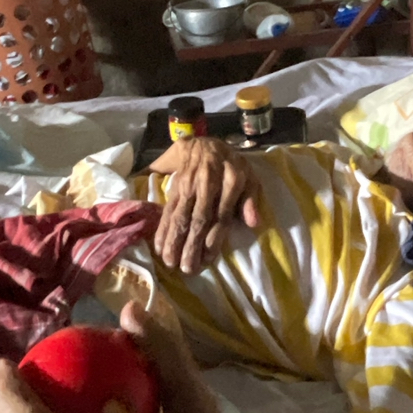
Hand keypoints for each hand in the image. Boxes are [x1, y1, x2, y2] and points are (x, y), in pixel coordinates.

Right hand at [153, 136, 259, 273]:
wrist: (204, 144)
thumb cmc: (231, 167)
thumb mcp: (249, 177)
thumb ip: (250, 200)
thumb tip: (253, 223)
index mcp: (230, 181)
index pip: (221, 215)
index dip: (214, 239)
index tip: (208, 260)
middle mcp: (207, 183)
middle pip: (198, 218)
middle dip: (191, 245)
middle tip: (186, 269)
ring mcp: (189, 185)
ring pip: (180, 215)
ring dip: (174, 240)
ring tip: (170, 262)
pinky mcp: (175, 187)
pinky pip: (167, 210)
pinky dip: (163, 229)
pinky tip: (159, 247)